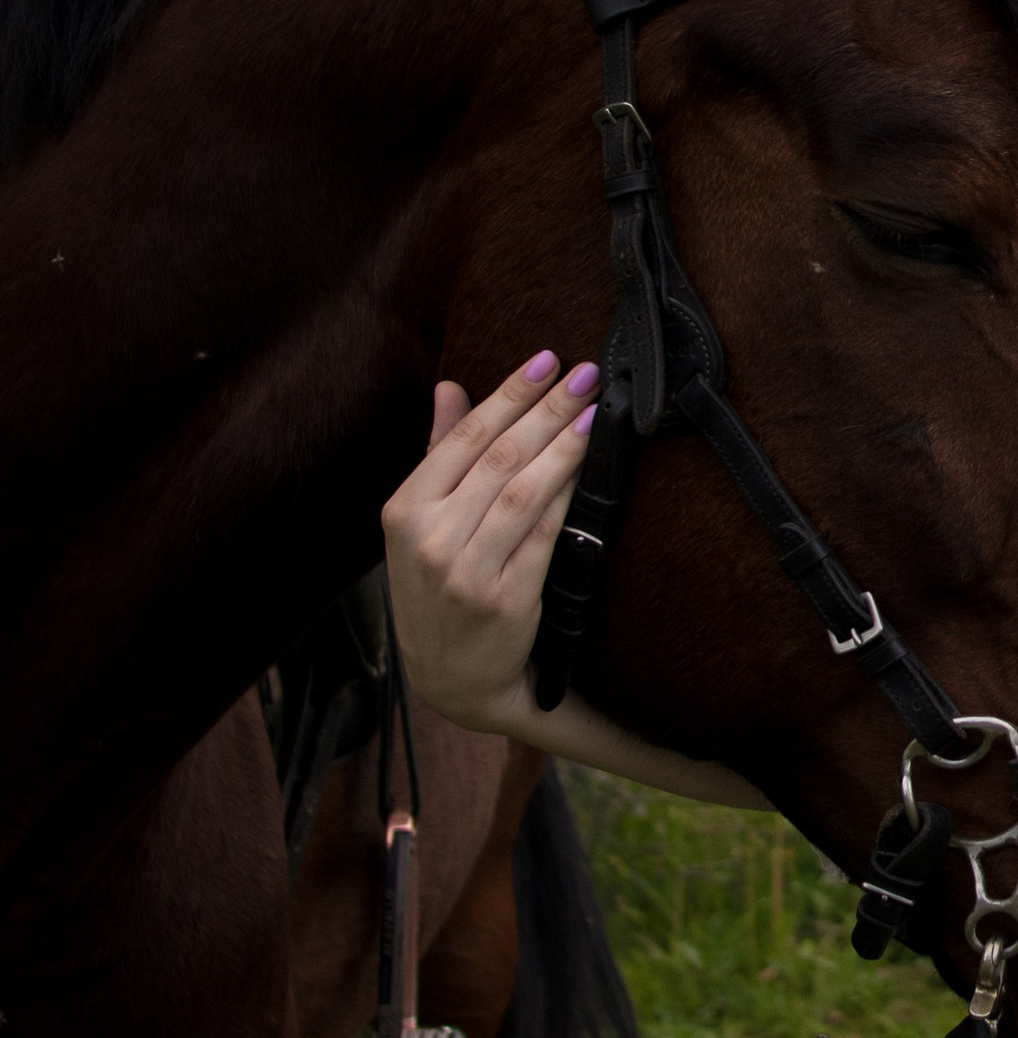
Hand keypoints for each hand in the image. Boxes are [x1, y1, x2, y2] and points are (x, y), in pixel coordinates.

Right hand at [382, 351, 599, 735]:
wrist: (453, 677)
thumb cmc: (437, 587)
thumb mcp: (419, 524)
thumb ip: (437, 452)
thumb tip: (449, 387)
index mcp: (404, 512)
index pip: (462, 439)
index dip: (508, 396)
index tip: (546, 361)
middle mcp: (430, 540)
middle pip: (498, 459)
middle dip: (546, 410)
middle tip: (585, 374)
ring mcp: (467, 572)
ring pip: (524, 492)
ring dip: (564, 445)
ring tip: (594, 409)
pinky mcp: (506, 599)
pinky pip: (545, 533)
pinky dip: (569, 494)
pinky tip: (591, 464)